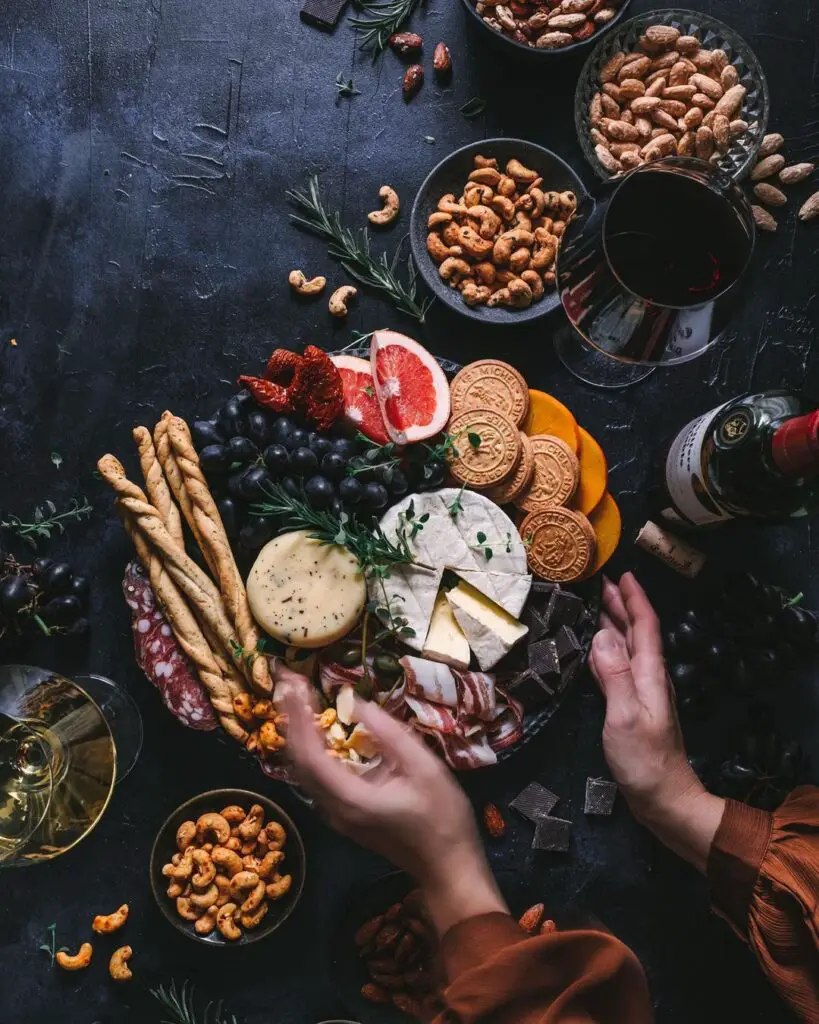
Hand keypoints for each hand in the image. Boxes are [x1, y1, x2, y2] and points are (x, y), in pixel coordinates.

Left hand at [284, 682, 506, 933]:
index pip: (310, 755)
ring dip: (296, 734)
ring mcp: (336, 816)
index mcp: (351, 798)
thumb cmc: (442, 817)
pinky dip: (309, 750)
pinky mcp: (343, 816)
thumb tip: (355, 703)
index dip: (298, 719)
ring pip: (302, 772)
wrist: (448, 867)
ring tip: (296, 699)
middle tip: (288, 683)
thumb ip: (389, 734)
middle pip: (298, 762)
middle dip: (290, 720)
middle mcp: (334, 809)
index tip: (294, 685)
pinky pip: (314, 779)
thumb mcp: (424, 768)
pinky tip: (315, 730)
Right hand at [588, 573, 724, 872]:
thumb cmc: (646, 761)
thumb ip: (614, 675)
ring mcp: (640, 692)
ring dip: (613, 624)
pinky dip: (606, 649)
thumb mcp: (625, 716)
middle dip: (620, 604)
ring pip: (625, 647)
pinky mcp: (630, 707)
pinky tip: (594, 648)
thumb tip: (601, 634)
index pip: (644, 626)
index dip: (634, 598)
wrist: (664, 799)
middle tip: (598, 582)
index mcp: (649, 674)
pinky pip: (617, 666)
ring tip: (594, 606)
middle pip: (635, 632)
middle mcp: (647, 677)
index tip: (622, 574)